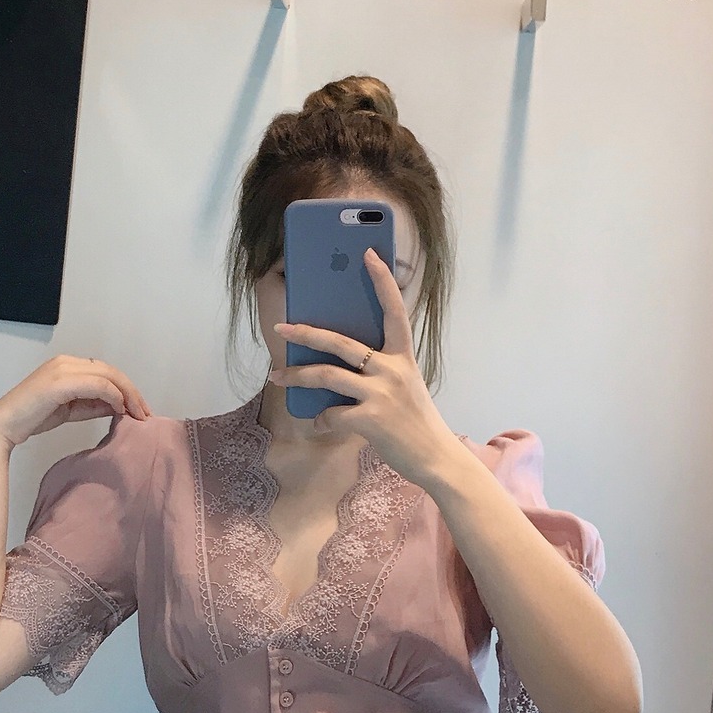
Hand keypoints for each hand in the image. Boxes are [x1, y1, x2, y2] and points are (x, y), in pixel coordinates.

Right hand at [0, 354, 151, 447]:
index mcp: (68, 365)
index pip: (106, 372)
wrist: (5, 424)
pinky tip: (119, 410)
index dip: (127, 389)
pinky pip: (97, 385)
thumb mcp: (72, 409)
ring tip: (137, 414)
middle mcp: (66, 362)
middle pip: (111, 371)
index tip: (139, 409)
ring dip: (128, 395)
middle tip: (145, 413)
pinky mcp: (61, 381)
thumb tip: (120, 407)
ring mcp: (63, 369)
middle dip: (133, 392)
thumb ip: (94, 405)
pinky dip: (113, 396)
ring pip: (108, 375)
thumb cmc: (34, 417)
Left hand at [268, 247, 458, 486]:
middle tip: (282, 326)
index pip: (395, 311)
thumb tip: (336, 366)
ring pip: (328, 375)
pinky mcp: (372, 420)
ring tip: (276, 376)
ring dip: (298, 376)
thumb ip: (380, 371)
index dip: (382, 281)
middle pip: (342, 342)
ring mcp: (382, 394)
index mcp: (403, 357)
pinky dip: (321, 419)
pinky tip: (320, 423)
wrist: (435, 458)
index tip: (367, 254)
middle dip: (307, 332)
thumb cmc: (415, 422)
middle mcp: (392, 370)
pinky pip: (333, 414)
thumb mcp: (405, 386)